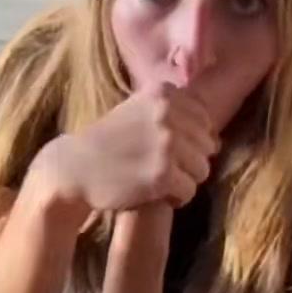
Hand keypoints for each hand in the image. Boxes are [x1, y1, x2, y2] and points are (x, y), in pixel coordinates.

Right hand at [36, 82, 219, 216]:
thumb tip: (217, 139)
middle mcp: (167, 114)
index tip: (168, 149)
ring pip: (202, 170)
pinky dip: (176, 198)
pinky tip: (157, 195)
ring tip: (160, 182)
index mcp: (163, 93)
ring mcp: (166, 144)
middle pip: (207, 146)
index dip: (190, 139)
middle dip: (189, 161)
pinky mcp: (163, 174)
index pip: (204, 119)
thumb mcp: (139, 111)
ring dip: (184, 181)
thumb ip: (174, 114)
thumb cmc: (108, 141)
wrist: (74, 167)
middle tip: (164, 168)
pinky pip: (189, 191)